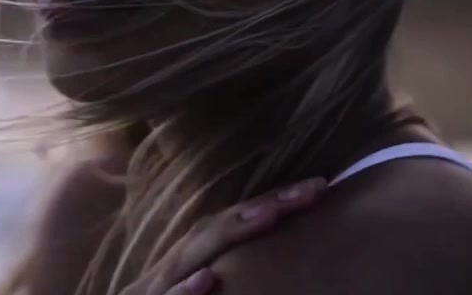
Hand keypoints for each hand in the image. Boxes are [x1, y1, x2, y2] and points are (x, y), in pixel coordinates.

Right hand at [120, 176, 326, 294]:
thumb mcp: (193, 290)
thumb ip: (219, 272)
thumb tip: (265, 266)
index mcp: (184, 262)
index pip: (230, 224)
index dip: (272, 202)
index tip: (320, 187)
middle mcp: (169, 268)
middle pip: (216, 230)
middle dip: (265, 207)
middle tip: (313, 189)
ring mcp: (151, 291)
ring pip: (189, 257)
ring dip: (228, 234)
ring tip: (269, 216)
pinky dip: (184, 293)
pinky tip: (208, 281)